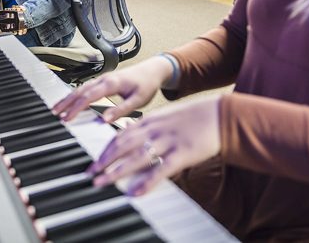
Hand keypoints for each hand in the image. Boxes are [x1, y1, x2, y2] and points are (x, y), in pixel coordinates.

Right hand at [52, 56, 172, 122]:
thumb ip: (121, 110)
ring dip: (68, 98)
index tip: (67, 118)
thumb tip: (105, 119)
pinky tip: (69, 101)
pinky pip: (85, 87)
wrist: (153, 71)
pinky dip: (75, 94)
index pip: (89, 96)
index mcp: (112, 83)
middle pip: (80, 90)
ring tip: (57, 109)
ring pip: (80, 88)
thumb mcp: (138, 100)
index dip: (76, 108)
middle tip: (54, 114)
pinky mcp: (103, 81)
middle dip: (66, 102)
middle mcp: (104, 79)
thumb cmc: (147, 85)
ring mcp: (102, 79)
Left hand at [88, 95, 221, 195]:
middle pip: (123, 145)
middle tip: (90, 173)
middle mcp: (155, 130)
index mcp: (149, 120)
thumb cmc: (191, 118)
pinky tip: (136, 192)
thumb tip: (127, 131)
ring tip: (103, 182)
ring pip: (136, 157)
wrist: (218, 115)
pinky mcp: (182, 154)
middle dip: (104, 160)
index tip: (93, 161)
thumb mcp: (164, 116)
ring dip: (117, 171)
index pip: (120, 135)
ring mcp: (168, 141)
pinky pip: (161, 169)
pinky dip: (147, 181)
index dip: (105, 149)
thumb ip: (145, 125)